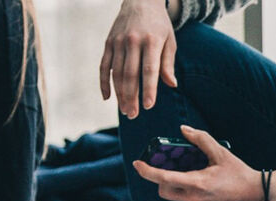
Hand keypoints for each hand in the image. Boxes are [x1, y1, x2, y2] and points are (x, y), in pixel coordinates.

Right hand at [101, 0, 178, 117]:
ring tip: (124, 110)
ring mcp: (118, 42)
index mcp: (152, 40)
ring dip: (119, 94)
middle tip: (133, 115)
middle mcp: (133, 41)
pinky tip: (107, 97)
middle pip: (130, 74)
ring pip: (117, 73)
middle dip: (131, 97)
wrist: (140, 1)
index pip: (149, 69)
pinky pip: (104, 66)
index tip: (149, 106)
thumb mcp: (169, 40)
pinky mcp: (108, 43)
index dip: (149, 89)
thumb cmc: (158, 24)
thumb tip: (171, 84)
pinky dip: (104, 83)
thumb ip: (168, 63)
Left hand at [134, 126, 259, 200]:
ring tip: (198, 175)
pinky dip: (193, 193)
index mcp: (196, 184)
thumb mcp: (222, 153)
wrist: (260, 196)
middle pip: (164, 191)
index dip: (146, 171)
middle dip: (162, 180)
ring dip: (180, 185)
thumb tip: (183, 130)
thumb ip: (201, 140)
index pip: (163, 179)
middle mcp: (194, 200)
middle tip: (170, 168)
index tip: (137, 164)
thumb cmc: (241, 174)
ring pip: (179, 197)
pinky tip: (210, 186)